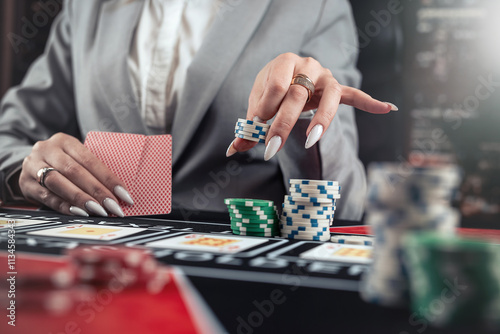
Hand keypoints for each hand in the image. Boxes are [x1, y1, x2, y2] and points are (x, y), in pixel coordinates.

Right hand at [19, 133, 133, 216]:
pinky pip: (48, 197)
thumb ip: (92, 170)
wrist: (31, 165)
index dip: (108, 178)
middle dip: (97, 191)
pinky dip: (66, 206)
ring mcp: (33, 166)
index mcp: (64, 141)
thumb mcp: (75, 157)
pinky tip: (80, 213)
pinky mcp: (26, 183)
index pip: (89, 160)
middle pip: (74, 171)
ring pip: (59, 183)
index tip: (124, 194)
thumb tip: (119, 192)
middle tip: (113, 206)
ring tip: (98, 211)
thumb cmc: (63, 163)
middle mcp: (47, 150)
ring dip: (81, 199)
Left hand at [226, 53, 397, 159]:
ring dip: (322, 119)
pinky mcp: (337, 88)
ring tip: (312, 139)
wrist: (287, 72)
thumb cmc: (271, 90)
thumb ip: (248, 127)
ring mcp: (325, 77)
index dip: (265, 108)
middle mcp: (307, 65)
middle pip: (297, 95)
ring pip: (329, 96)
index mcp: (284, 62)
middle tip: (271, 148)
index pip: (276, 86)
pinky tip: (386, 109)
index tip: (256, 128)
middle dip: (283, 124)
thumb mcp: (257, 104)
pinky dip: (370, 102)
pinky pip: (354, 95)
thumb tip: (232, 151)